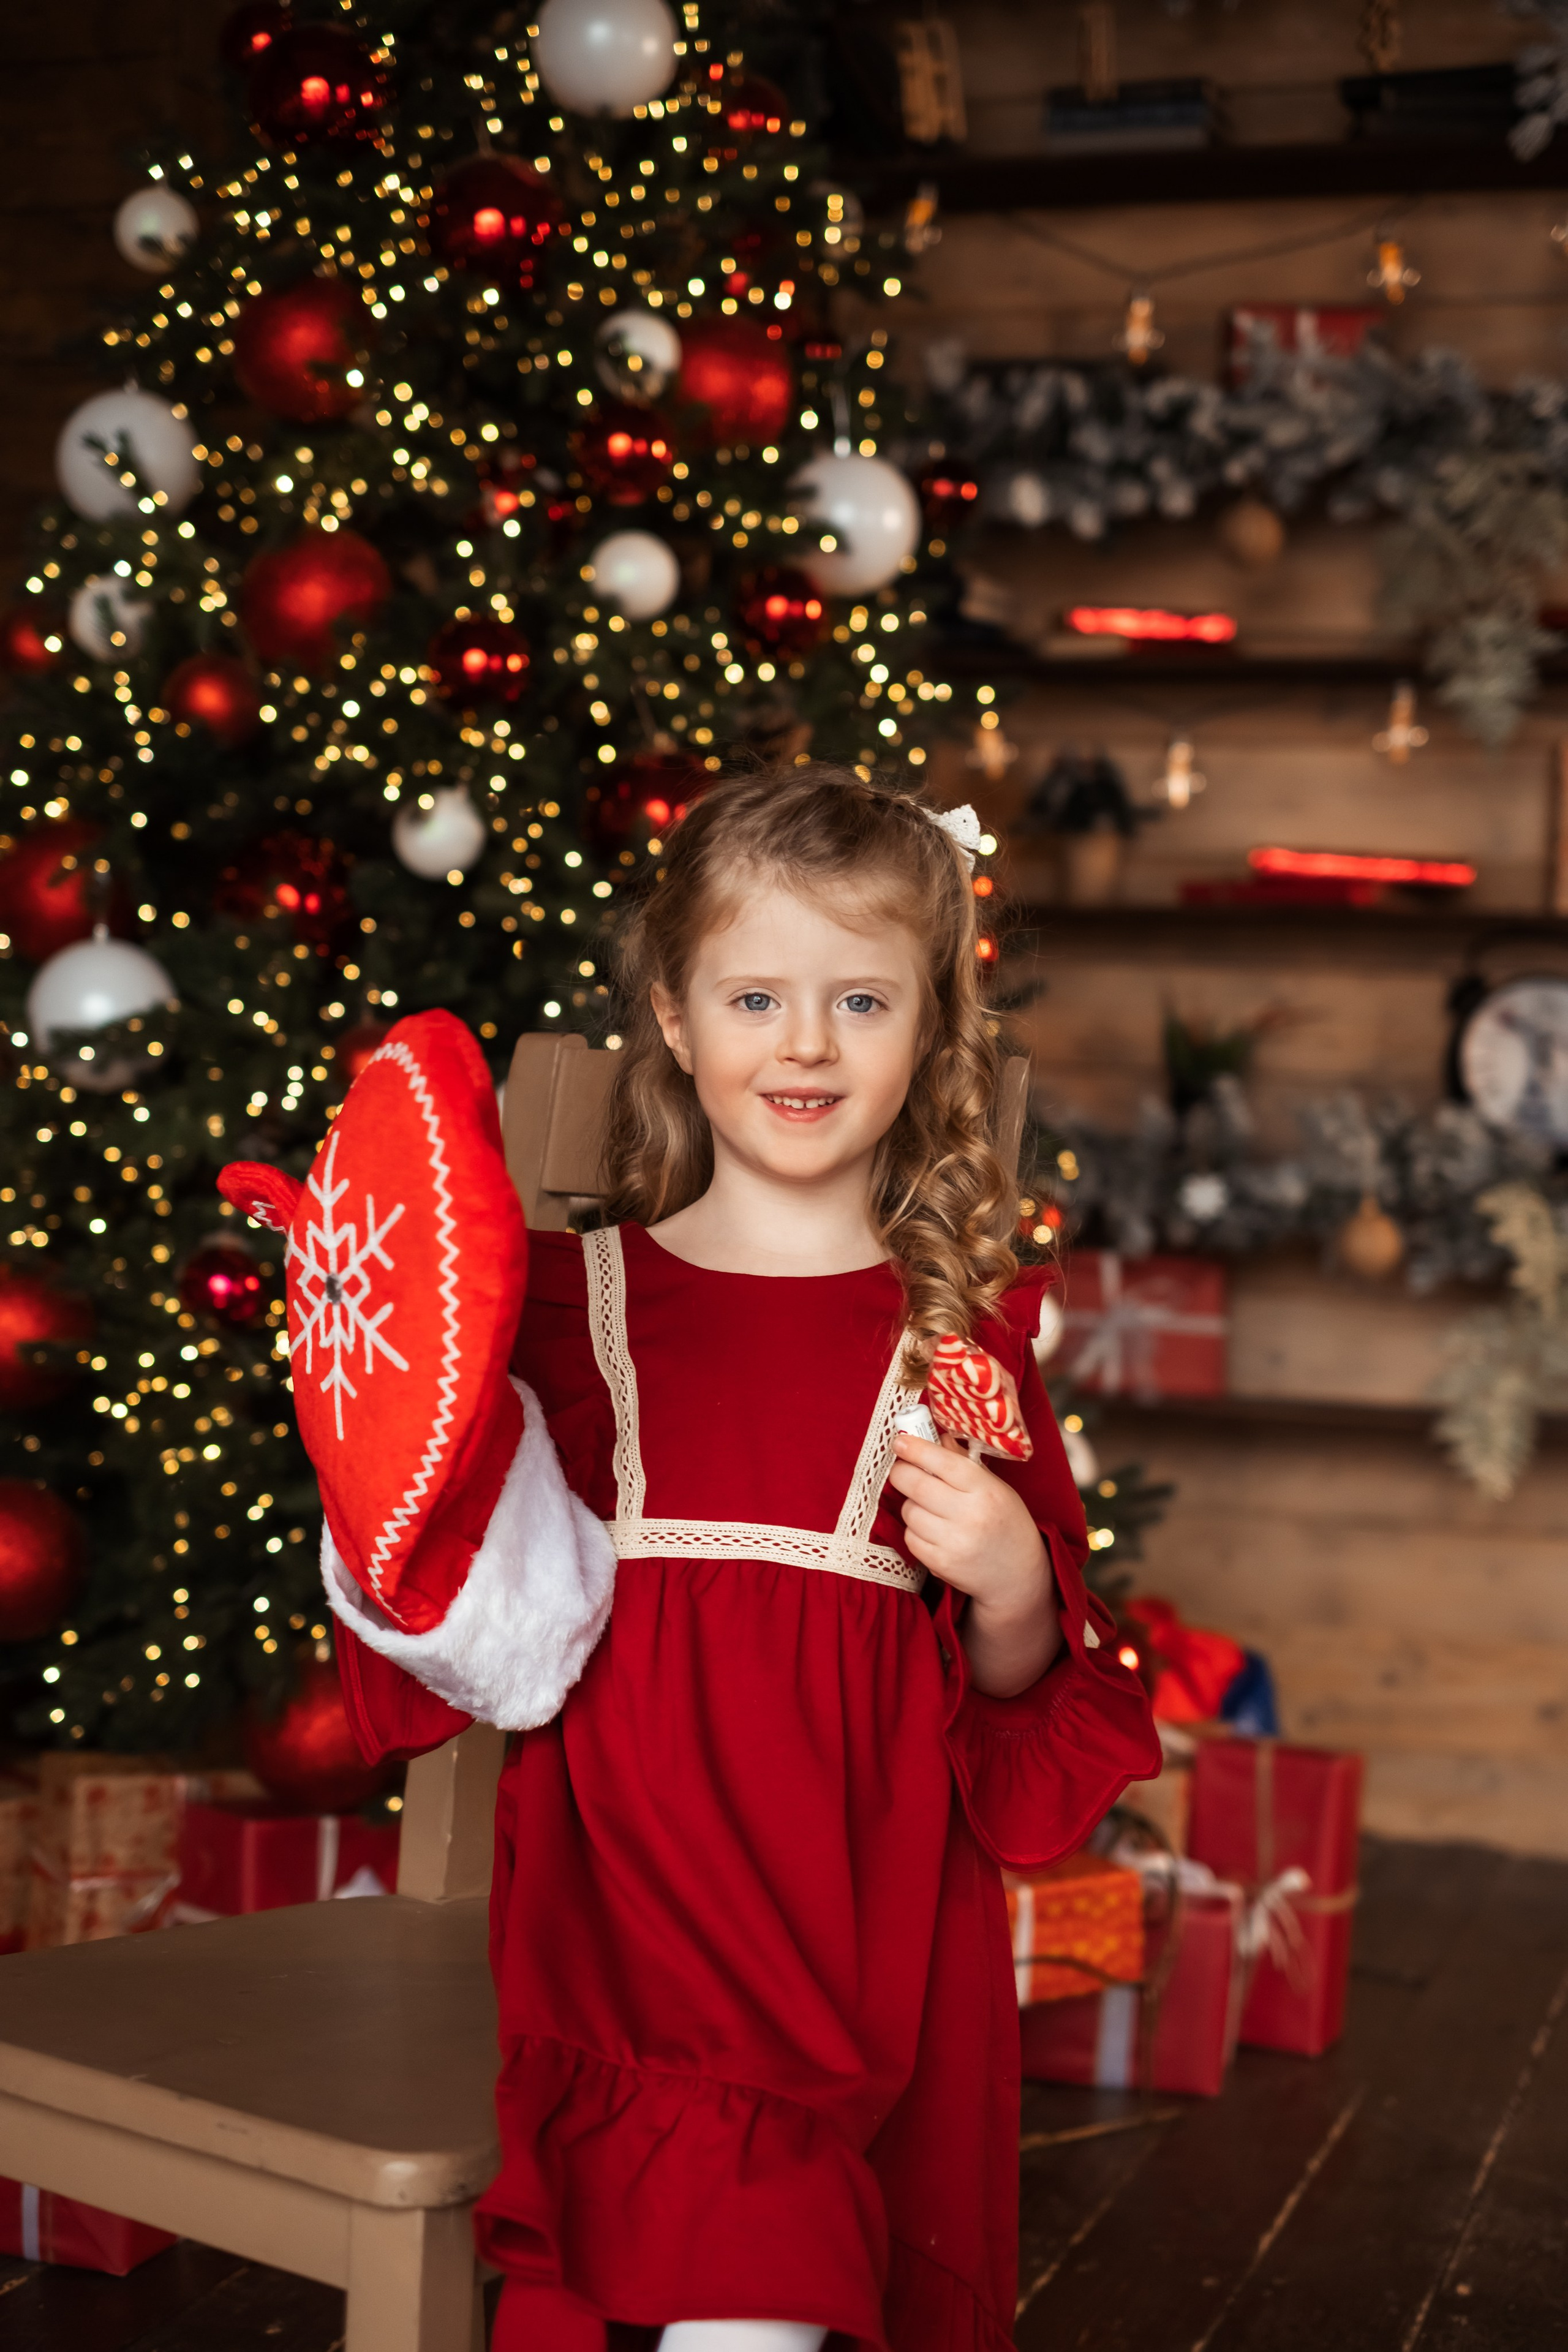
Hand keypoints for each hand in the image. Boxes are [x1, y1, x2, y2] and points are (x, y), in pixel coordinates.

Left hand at [889, 1432, 1060, 1696]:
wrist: (1018, 1576)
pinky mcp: (941, 1564)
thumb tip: (934, 1438)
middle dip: (901, 1472)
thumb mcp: (995, 1488)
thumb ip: (964, 1463)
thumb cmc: (1006, 1523)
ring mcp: (954, 1542)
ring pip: (909, 1511)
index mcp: (987, 1491)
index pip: (943, 1462)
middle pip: (916, 1485)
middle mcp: (970, 1516)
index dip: (916, 1449)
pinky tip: (930, 1529)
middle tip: (901, 1469)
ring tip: (927, 1506)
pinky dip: (914, 1530)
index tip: (900, 1441)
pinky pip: (910, 1538)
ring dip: (911, 1504)